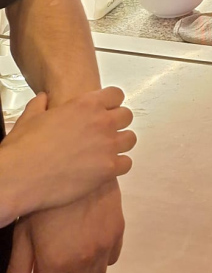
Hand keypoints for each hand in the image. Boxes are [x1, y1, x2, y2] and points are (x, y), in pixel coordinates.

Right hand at [0, 88, 134, 223]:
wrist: (20, 177)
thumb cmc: (23, 148)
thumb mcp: (29, 118)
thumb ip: (41, 105)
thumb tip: (43, 98)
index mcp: (85, 105)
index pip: (115, 95)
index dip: (110, 103)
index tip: (105, 110)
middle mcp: (102, 122)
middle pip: (126, 116)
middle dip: (117, 123)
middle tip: (103, 133)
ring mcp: (108, 145)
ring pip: (130, 139)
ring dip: (120, 144)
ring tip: (105, 151)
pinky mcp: (109, 168)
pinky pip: (126, 163)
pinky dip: (118, 165)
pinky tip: (105, 168)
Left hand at [5, 180, 124, 272]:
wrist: (75, 167)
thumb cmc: (44, 200)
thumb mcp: (23, 234)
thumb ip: (18, 271)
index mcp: (56, 262)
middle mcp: (84, 258)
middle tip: (55, 261)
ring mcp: (104, 246)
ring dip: (84, 271)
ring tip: (73, 250)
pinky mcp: (118, 232)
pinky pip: (112, 260)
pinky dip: (101, 257)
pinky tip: (89, 239)